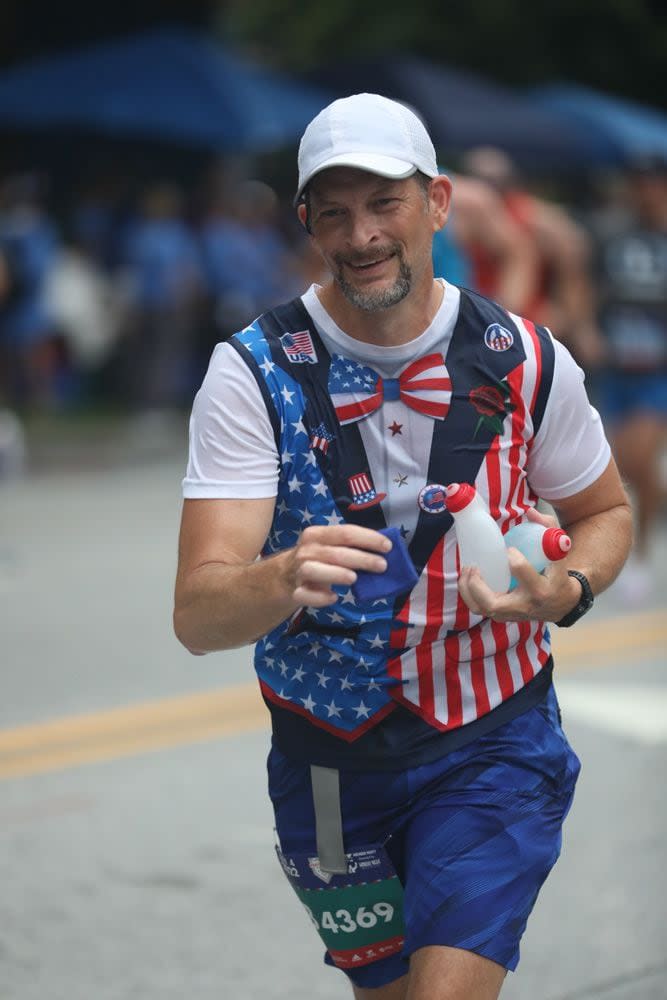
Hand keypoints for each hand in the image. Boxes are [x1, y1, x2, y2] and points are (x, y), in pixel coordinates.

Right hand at [285, 524, 391, 607]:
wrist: (285, 575)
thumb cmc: (318, 559)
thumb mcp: (330, 546)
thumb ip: (351, 546)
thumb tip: (384, 549)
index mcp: (317, 534)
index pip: (345, 532)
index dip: (368, 538)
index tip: (387, 547)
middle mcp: (306, 550)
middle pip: (335, 553)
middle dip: (362, 559)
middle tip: (382, 566)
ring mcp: (299, 571)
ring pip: (314, 570)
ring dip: (336, 573)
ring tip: (354, 579)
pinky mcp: (296, 591)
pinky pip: (305, 595)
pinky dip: (320, 597)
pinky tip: (333, 597)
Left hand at [457, 507, 579, 622]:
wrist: (562, 604)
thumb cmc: (558, 574)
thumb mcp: (559, 551)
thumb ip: (548, 528)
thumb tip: (529, 512)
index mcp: (540, 589)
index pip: (521, 571)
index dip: (512, 557)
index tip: (509, 549)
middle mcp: (524, 606)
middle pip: (493, 604)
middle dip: (477, 585)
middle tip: (474, 566)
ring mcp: (511, 615)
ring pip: (482, 609)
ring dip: (468, 590)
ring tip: (467, 570)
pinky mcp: (502, 616)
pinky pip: (479, 609)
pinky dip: (469, 594)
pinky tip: (467, 578)